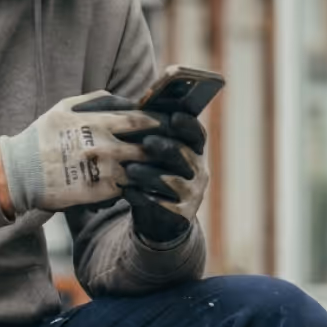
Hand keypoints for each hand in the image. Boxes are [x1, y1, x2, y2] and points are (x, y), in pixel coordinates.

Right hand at [0, 91, 161, 213]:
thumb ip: (96, 101)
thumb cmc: (42, 136)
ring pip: (142, 169)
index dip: (158, 122)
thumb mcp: (64, 108)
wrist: (21, 172)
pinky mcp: (99, 193)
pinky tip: (143, 182)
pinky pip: (127, 188)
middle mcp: (103, 146)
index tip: (167, 123)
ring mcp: (102, 171)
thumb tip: (124, 99)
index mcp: (97, 123)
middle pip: (147, 146)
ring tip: (163, 166)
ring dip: (154, 167)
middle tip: (172, 146)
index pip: (140, 120)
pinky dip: (138, 184)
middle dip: (162, 146)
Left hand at [124, 112, 208, 246]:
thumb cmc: (153, 175)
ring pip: (173, 181)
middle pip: (185, 155)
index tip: (173, 117)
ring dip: (150, 174)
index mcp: (193, 151)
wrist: (158, 217)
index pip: (196, 134)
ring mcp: (192, 194)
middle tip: (147, 142)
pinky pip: (163, 205)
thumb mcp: (155, 156)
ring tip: (131, 170)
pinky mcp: (181, 215)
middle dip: (166, 147)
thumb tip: (133, 109)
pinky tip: (128, 192)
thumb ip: (150, 135)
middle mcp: (198, 171)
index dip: (187, 124)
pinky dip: (144, 197)